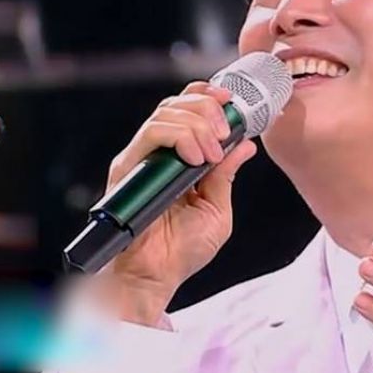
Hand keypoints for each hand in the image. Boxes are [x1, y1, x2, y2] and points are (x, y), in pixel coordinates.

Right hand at [104, 82, 256, 324]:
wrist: (156, 275)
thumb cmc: (180, 251)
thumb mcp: (217, 209)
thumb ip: (225, 175)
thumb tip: (244, 145)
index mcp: (178, 160)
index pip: (187, 111)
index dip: (207, 97)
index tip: (231, 102)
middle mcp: (157, 154)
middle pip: (176, 104)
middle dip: (207, 109)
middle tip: (224, 133)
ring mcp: (141, 159)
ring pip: (165, 113)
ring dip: (197, 125)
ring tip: (210, 154)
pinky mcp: (127, 167)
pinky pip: (150, 134)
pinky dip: (178, 137)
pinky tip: (196, 159)